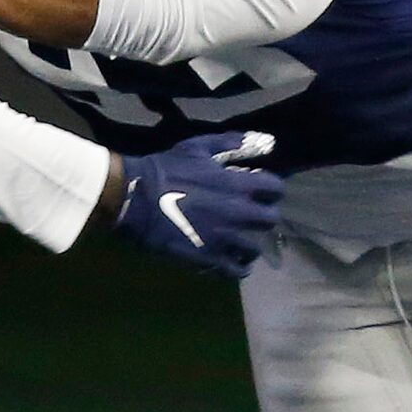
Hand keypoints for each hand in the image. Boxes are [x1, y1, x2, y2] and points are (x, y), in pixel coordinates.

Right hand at [110, 131, 284, 277]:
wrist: (136, 198)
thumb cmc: (166, 169)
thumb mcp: (197, 147)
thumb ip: (231, 143)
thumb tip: (262, 141)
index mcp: (238, 184)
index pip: (275, 188)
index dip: (271, 190)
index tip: (262, 192)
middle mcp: (239, 212)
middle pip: (270, 219)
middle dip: (263, 216)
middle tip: (251, 217)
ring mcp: (225, 238)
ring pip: (255, 248)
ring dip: (250, 244)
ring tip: (241, 243)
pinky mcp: (209, 258)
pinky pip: (236, 270)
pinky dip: (238, 268)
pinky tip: (233, 263)